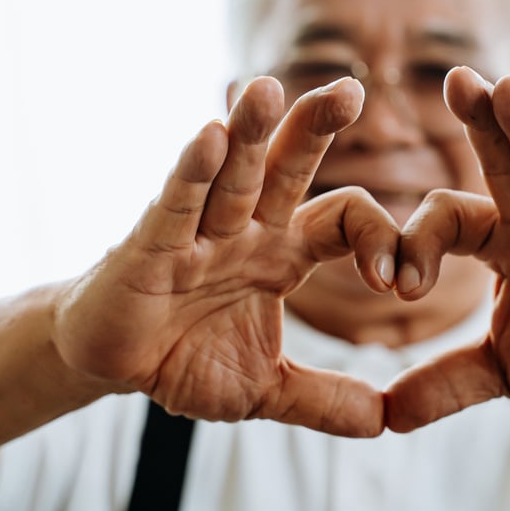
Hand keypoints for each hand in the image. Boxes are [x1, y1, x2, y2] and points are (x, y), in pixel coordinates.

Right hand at [53, 77, 397, 436]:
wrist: (111, 366)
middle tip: (353, 90)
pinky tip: (208, 135)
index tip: (397, 284)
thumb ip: (323, 401)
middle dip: (316, 128)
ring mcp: (197, 232)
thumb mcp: (265, 390)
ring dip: (248, 131)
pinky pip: (176, 204)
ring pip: (230, 173)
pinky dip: (190, 173)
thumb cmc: (185, 358)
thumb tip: (386, 422)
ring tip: (266, 88)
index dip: (376, 241)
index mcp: (282, 254)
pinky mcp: (149, 245)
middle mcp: (245, 230)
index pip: (343, 222)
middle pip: (287, 168)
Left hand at [384, 68, 509, 431]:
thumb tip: (387, 417)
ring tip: (509, 87)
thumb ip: (447, 384)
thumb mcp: (502, 372)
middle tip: (455, 77)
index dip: (418, 242)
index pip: (451, 220)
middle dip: (482, 122)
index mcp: (504, 244)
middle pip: (504, 166)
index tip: (394, 285)